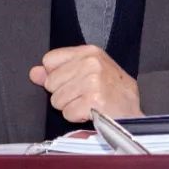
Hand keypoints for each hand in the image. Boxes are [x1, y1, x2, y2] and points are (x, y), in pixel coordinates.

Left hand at [28, 45, 142, 121]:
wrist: (133, 113)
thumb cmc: (113, 92)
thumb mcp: (89, 72)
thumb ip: (59, 70)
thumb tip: (34, 73)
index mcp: (89, 52)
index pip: (50, 60)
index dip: (57, 75)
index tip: (72, 81)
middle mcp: (91, 63)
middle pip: (51, 82)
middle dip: (63, 93)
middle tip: (84, 95)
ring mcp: (92, 81)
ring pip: (57, 99)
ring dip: (70, 106)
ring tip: (88, 103)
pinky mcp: (93, 101)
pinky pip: (67, 112)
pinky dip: (76, 116)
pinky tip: (90, 112)